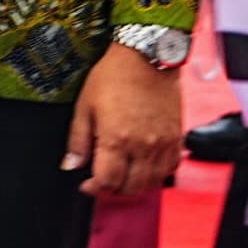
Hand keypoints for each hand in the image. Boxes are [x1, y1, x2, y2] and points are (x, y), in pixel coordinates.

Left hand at [67, 41, 184, 197]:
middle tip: (102, 180)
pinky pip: (171, 168)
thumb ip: (77, 140)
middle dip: (113, 190)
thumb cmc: (112, 77)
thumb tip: (70, 165)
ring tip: (122, 174)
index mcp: (117, 140)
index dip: (93, 188)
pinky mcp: (177, 138)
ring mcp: (164, 144)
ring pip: (153, 182)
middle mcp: (143, 147)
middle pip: (131, 188)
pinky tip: (144, 166)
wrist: (147, 58)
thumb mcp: (84, 106)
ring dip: (136, 185)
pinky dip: (158, 174)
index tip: (85, 184)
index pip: (107, 182)